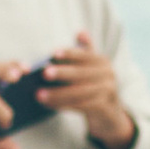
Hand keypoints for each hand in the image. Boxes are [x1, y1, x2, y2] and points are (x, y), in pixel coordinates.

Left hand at [43, 30, 134, 148]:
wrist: (110, 116)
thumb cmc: (95, 88)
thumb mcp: (92, 69)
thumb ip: (86, 52)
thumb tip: (81, 32)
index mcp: (103, 62)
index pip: (85, 55)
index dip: (70, 54)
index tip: (53, 53)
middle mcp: (109, 74)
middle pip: (81, 73)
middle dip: (62, 73)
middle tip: (44, 73)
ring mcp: (108, 92)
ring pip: (79, 92)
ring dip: (58, 94)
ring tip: (39, 95)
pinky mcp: (105, 108)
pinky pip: (82, 106)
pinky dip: (64, 105)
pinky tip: (50, 105)